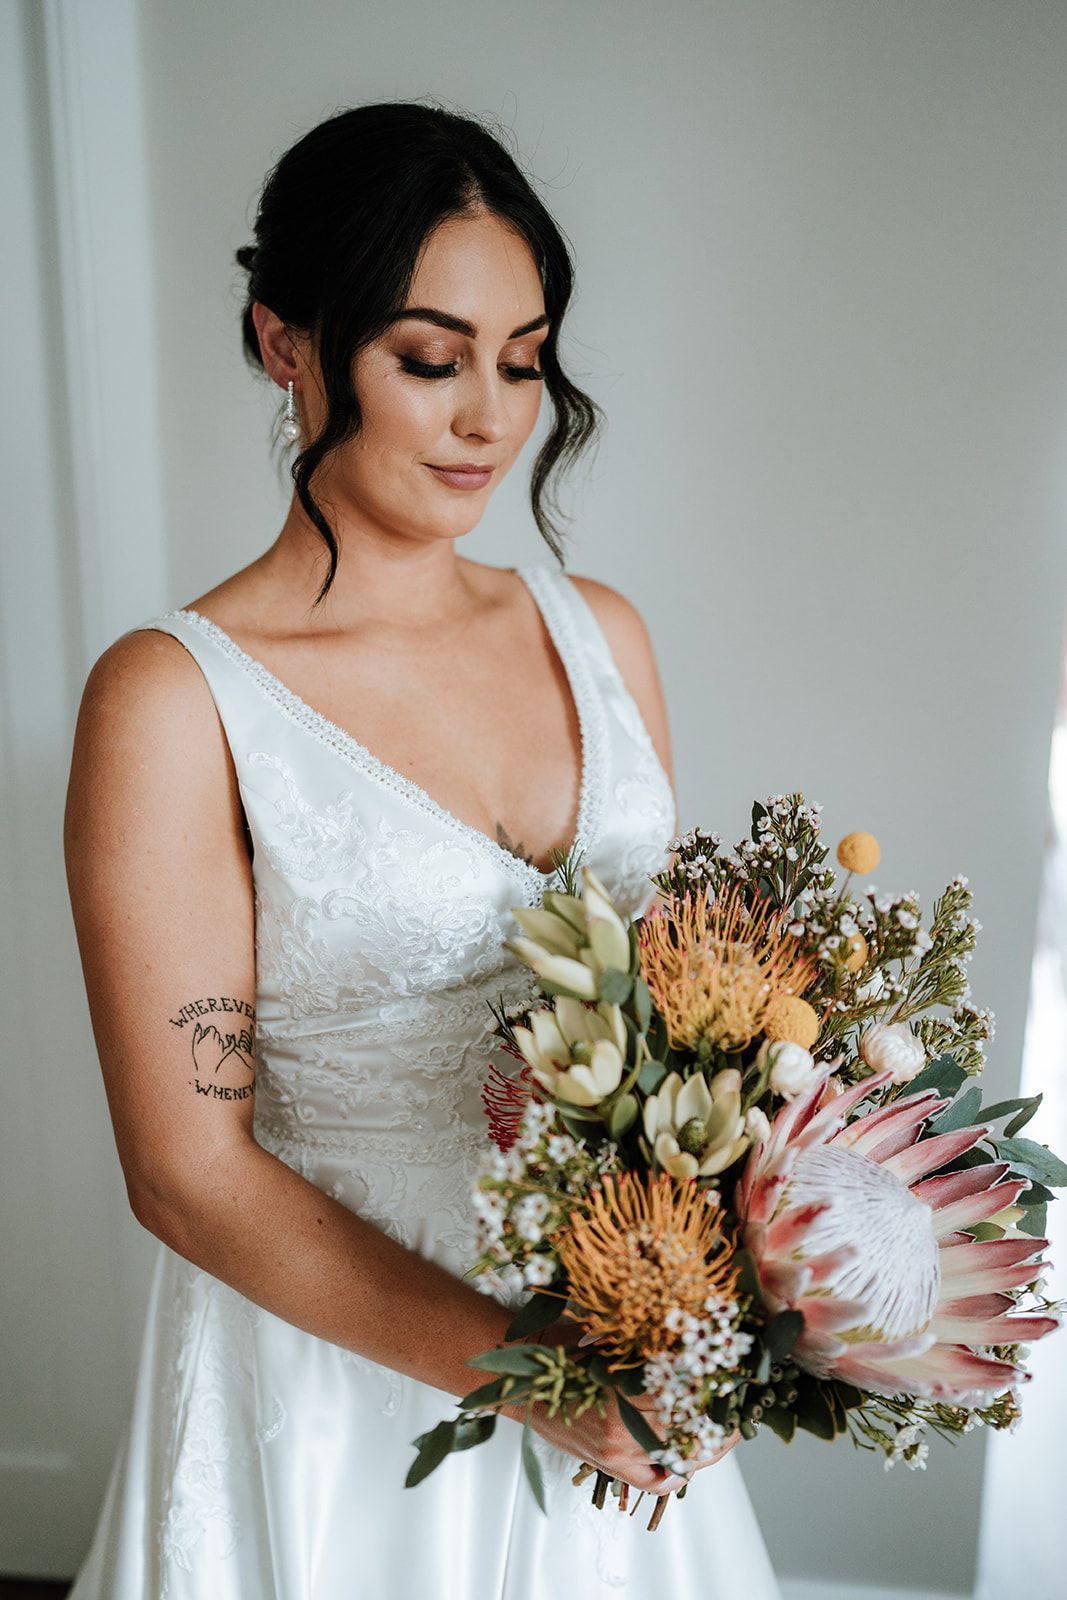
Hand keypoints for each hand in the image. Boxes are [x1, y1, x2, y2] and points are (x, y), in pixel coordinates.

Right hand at [510, 1318, 740, 1493]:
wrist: (519, 1379)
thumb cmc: (562, 1348)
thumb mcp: (606, 1337)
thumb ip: (646, 1346)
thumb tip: (694, 1339)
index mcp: (625, 1385)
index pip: (686, 1391)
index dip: (715, 1386)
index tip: (735, 1377)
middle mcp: (624, 1424)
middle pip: (689, 1425)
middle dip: (718, 1416)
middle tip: (738, 1405)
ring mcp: (617, 1451)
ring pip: (678, 1453)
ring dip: (705, 1443)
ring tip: (724, 1430)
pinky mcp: (608, 1466)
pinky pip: (654, 1481)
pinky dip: (676, 1473)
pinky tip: (690, 1461)